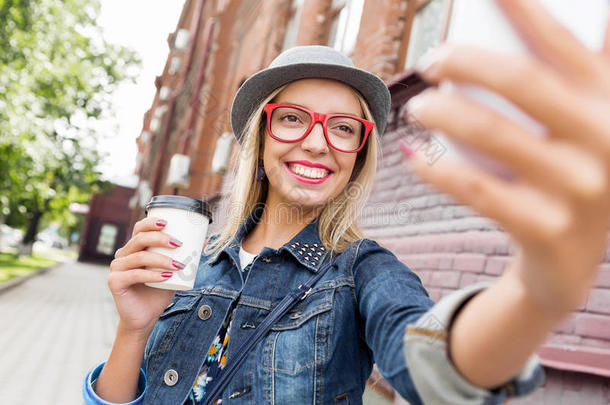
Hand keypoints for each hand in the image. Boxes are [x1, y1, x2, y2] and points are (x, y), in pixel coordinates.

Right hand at [108, 217, 183, 335]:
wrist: (145, 317)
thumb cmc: (158, 292)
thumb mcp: (173, 272)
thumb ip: (184, 257)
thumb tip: (204, 241)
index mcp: (134, 248)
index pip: (139, 229)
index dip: (151, 222)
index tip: (167, 222)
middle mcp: (123, 255)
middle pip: (140, 239)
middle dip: (160, 238)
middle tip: (178, 243)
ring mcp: (117, 268)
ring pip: (140, 256)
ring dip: (161, 259)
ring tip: (178, 265)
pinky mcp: (115, 282)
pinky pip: (135, 274)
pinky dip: (152, 275)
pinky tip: (166, 277)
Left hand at [400, 0, 609, 313]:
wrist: (569, 264)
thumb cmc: (568, 177)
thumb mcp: (586, 126)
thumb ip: (578, 80)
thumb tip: (563, 21)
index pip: (562, 44)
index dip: (522, 10)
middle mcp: (606, 142)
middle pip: (521, 81)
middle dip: (465, 60)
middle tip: (430, 60)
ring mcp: (579, 191)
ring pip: (490, 134)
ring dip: (441, 112)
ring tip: (417, 107)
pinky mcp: (544, 230)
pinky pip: (475, 190)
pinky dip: (436, 168)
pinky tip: (413, 154)